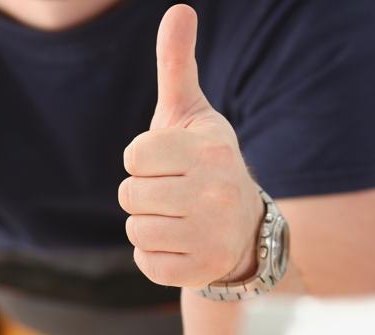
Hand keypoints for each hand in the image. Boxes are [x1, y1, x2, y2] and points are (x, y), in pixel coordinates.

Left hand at [119, 5, 263, 288]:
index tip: (168, 163)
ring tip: (179, 218)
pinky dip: (154, 255)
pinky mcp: (201, 269)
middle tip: (174, 193)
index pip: (134, 155)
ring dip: (148, 224)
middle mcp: (217, 192)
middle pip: (130, 194)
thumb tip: (178, 9)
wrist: (244, 229)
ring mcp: (211, 234)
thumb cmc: (203, 162)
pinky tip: (182, 244)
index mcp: (211, 149)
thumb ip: (177, 64)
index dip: (142, 159)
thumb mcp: (192, 113)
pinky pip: (145, 261)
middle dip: (143, 193)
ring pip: (135, 229)